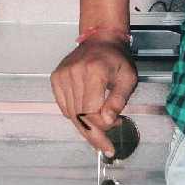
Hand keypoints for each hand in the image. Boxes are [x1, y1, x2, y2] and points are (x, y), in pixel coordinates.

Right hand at [51, 34, 137, 157]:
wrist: (101, 39)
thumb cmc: (118, 59)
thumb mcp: (128, 78)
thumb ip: (119, 99)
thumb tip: (109, 121)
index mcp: (94, 71)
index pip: (91, 110)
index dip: (102, 125)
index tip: (115, 126)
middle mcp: (74, 72)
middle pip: (79, 116)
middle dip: (94, 133)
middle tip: (106, 145)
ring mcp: (62, 75)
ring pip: (71, 114)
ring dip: (86, 126)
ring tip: (101, 125)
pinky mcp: (56, 78)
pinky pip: (64, 107)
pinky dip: (75, 116)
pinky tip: (88, 115)